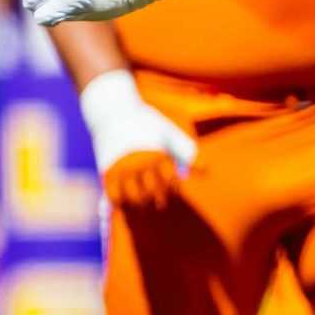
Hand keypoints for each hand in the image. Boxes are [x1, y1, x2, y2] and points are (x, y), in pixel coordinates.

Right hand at [78, 70, 197, 209]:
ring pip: (134, 198)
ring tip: (144, 202)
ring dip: (141, 204)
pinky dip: (120, 202)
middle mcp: (141, 161)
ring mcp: (123, 167)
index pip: (171, 182)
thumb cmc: (147, 123)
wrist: (113, 110)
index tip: (172, 187)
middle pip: (154, 192)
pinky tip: (125, 199)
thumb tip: (207, 171)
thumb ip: (188, 152)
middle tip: (160, 202)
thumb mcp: (169, 132)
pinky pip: (113, 196)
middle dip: (159, 199)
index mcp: (159, 152)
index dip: (173, 189)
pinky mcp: (107, 170)